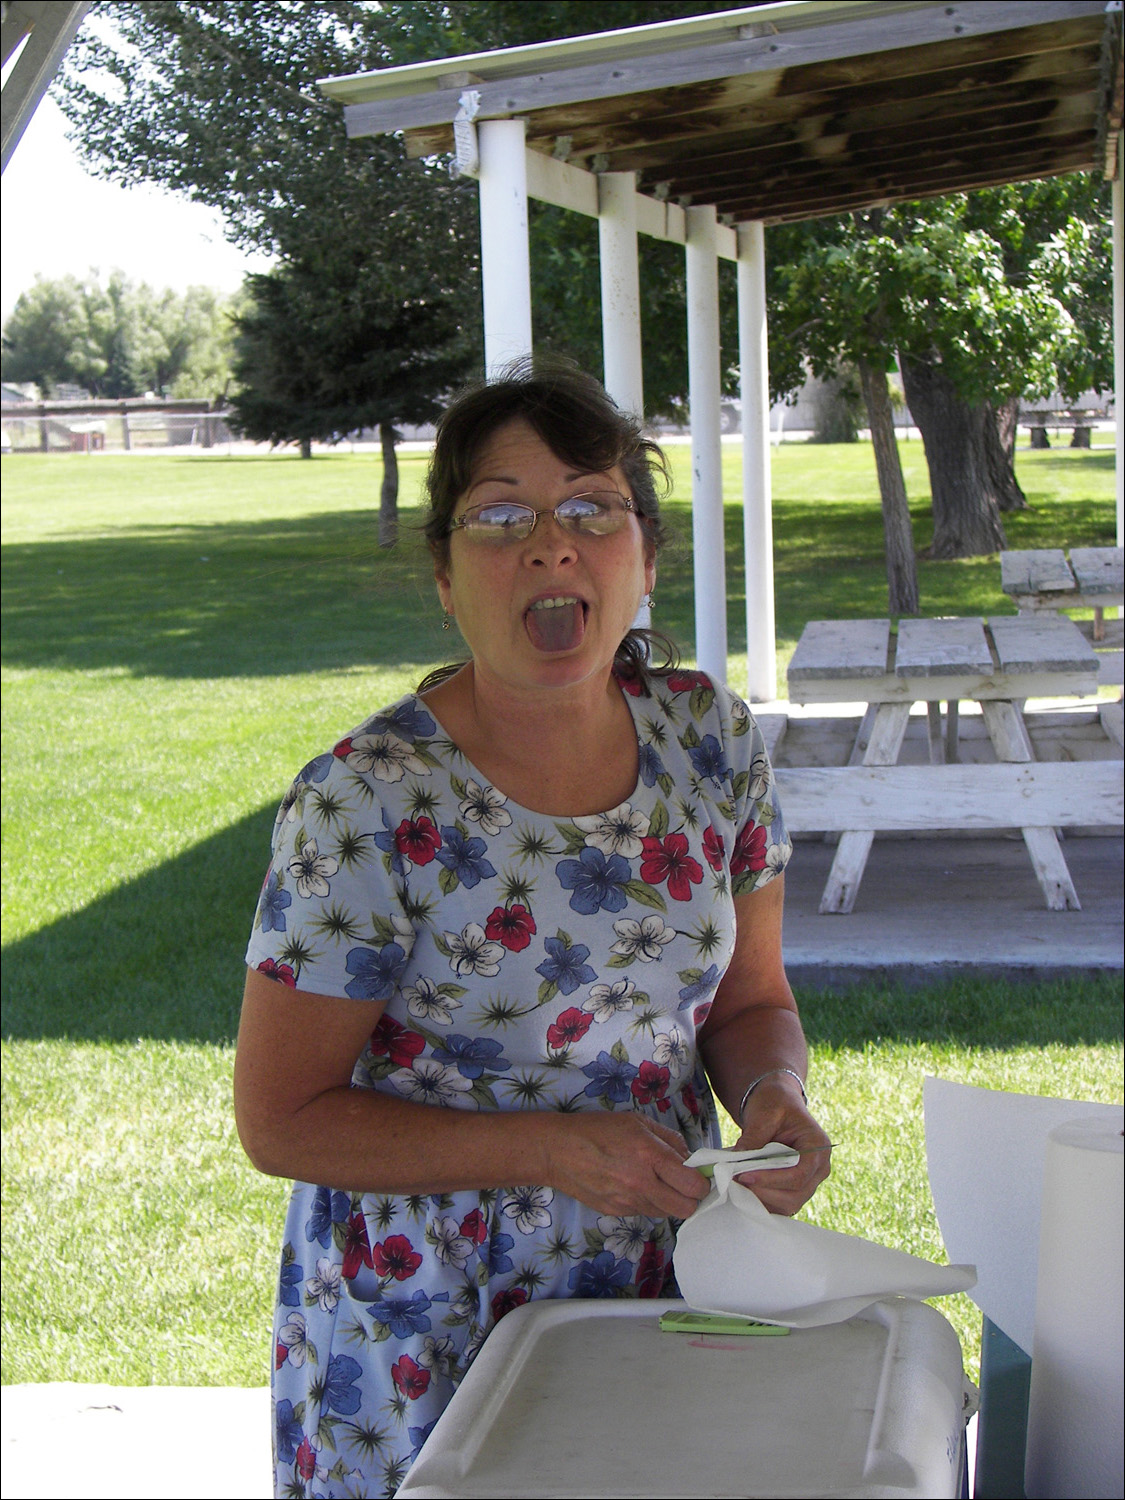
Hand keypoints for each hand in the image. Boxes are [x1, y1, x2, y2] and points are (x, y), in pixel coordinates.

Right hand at [541, 1112, 710, 1219]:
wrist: (557, 1151)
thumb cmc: (597, 1129)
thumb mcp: (636, 1121)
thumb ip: (668, 1139)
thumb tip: (690, 1158)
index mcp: (649, 1155)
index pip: (693, 1185)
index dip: (702, 1182)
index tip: (699, 1175)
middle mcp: (641, 1183)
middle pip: (686, 1208)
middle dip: (690, 1198)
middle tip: (683, 1184)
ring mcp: (628, 1202)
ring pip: (666, 1213)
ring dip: (668, 1201)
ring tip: (654, 1181)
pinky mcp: (616, 1213)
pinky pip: (644, 1212)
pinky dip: (647, 1202)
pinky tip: (633, 1185)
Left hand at [731, 1074, 830, 1215]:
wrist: (778, 1103)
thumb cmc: (775, 1103)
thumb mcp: (765, 1112)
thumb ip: (754, 1136)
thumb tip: (737, 1160)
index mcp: (818, 1147)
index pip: (799, 1175)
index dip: (771, 1179)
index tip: (744, 1175)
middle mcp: (819, 1168)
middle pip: (795, 1195)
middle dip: (764, 1192)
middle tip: (735, 1181)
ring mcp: (809, 1181)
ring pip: (788, 1204)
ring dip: (761, 1199)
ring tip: (737, 1183)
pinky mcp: (795, 1188)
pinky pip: (781, 1204)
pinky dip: (762, 1200)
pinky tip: (744, 1187)